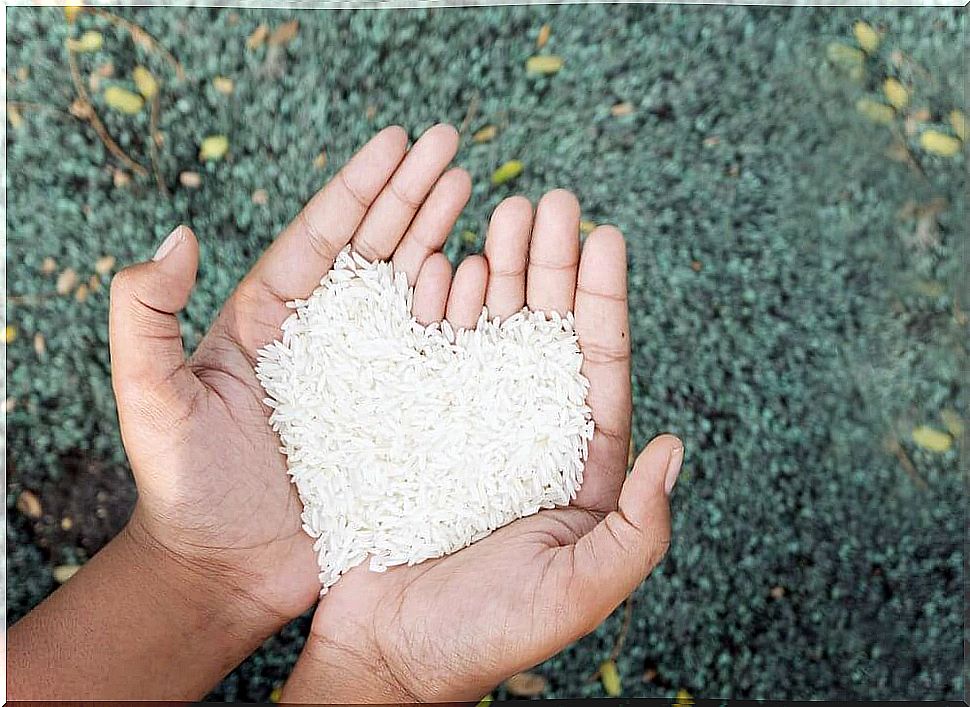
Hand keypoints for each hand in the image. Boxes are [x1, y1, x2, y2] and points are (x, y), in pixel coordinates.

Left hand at [110, 124, 470, 634]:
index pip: (321, 236)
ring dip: (444, 238)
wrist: (227, 571)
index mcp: (270, 319)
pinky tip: (486, 281)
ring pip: (412, 292)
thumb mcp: (151, 398)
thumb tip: (177, 237)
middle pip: (376, 250)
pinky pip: (435, 356)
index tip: (398, 139)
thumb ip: (147, 317)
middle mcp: (324, 339)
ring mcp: (366, 377)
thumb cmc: (184, 487)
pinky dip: (460, 315)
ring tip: (477, 195)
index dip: (360, 186)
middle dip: (414, 194)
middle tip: (452, 146)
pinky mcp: (397, 417)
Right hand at [282, 189, 684, 701]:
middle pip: (548, 331)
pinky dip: (441, 306)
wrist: (386, 652)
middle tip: (547, 200)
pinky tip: (445, 265)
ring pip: (493, 330)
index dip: (604, 300)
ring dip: (500, 269)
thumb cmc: (482, 634)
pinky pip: (434, 352)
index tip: (605, 235)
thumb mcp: (575, 592)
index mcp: (577, 466)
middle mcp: (529, 434)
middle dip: (551, 264)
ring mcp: (471, 424)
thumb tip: (674, 447)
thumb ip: (636, 530)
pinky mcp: (419, 422)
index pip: (599, 366)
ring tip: (499, 212)